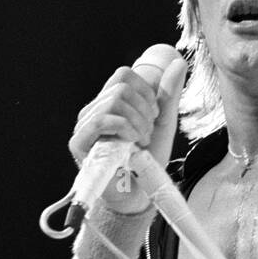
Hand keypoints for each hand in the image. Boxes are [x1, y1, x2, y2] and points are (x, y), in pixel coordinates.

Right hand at [67, 50, 187, 212]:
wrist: (139, 195)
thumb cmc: (146, 162)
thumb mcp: (162, 124)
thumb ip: (168, 95)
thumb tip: (178, 63)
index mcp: (109, 102)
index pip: (124, 74)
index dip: (146, 91)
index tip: (154, 115)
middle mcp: (93, 110)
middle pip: (122, 86)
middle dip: (144, 110)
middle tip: (147, 134)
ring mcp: (84, 126)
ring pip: (115, 100)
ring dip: (138, 123)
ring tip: (140, 143)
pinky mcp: (78, 142)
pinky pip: (103, 119)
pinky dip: (125, 129)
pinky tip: (132, 144)